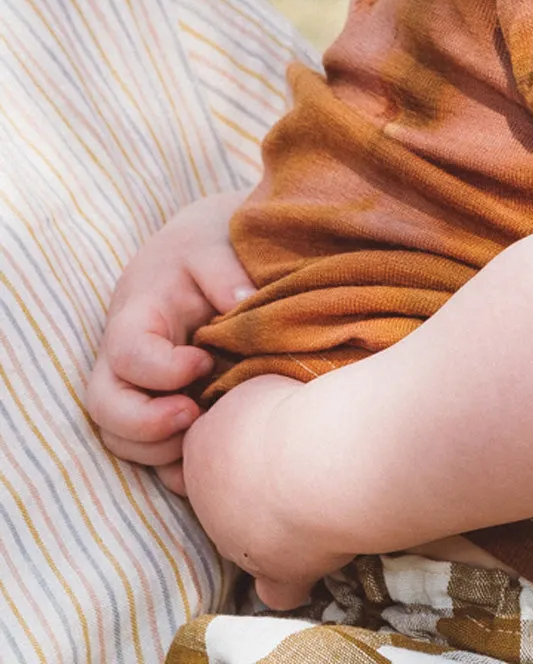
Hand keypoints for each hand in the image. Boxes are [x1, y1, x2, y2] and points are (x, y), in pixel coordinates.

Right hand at [86, 189, 253, 493]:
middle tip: (194, 415)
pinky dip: (173, 469)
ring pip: (121, 437)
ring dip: (159, 450)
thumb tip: (244, 306)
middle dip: (146, 425)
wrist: (208, 251)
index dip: (161, 371)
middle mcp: (125, 358)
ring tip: (207, 435)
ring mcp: (138, 386)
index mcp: (137, 316)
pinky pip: (149, 452)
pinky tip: (209, 465)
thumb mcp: (215, 246)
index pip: (127, 355)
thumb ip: (225, 273)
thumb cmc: (209, 248)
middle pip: (105, 408)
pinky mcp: (159, 405)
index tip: (205, 359)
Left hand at [181, 375, 354, 609]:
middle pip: (225, 496)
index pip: (206, 448)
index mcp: (200, 449)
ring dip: (275, 521)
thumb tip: (252, 413)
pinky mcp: (280, 572)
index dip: (239, 438)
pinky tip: (314, 553)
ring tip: (316, 490)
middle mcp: (208, 502)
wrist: (318, 458)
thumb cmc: (291, 411)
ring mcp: (241, 543)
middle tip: (297, 456)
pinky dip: (291, 576)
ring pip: (249, 538)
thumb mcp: (256, 387)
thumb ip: (244, 409)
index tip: (272, 427)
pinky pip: (278, 587)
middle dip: (254, 482)